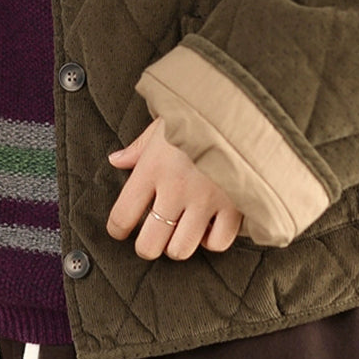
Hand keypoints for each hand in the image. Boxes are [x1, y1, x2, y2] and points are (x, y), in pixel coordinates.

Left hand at [106, 117, 242, 260]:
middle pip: (149, 244)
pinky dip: (211, 240)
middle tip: (152, 236)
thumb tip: (115, 161)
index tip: (120, 229)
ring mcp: (206, 200)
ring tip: (180, 230)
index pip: (122, 216)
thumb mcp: (162, 125)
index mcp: (153, 167)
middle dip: (146, 245)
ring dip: (177, 244)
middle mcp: (176, 189)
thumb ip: (138, 147)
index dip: (117, 229)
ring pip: (181, 249)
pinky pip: (217, 243)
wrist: (243, 108)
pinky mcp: (235, 206)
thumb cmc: (198, 115)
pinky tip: (208, 226)